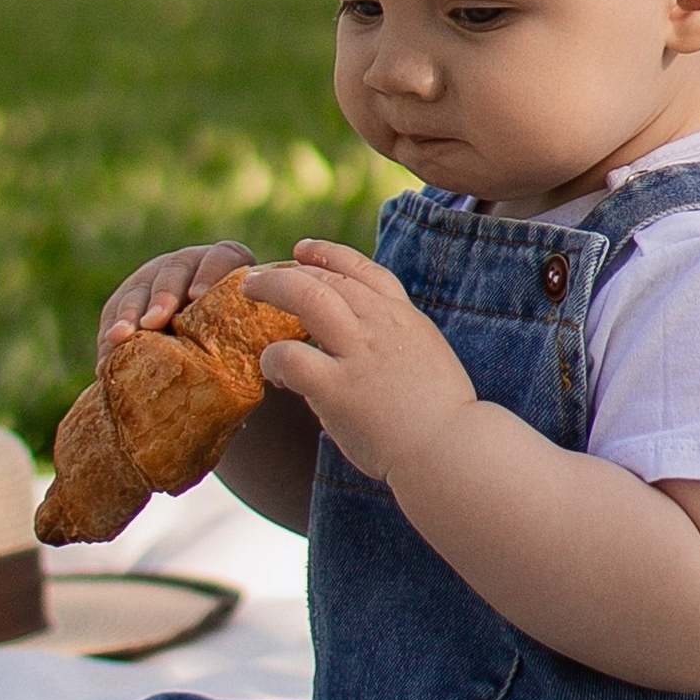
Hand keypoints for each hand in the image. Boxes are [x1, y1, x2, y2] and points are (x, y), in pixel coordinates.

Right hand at [96, 241, 256, 363]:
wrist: (210, 369)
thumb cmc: (246, 354)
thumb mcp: (258, 344)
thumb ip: (262, 341)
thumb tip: (276, 360)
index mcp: (232, 269)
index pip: (224, 257)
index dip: (211, 273)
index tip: (198, 296)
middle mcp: (193, 267)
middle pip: (177, 268)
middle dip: (164, 293)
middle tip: (157, 320)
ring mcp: (158, 280)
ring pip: (141, 286)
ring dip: (130, 312)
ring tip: (121, 337)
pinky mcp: (131, 300)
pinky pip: (115, 311)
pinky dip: (110, 332)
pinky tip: (106, 355)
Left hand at [245, 238, 474, 485]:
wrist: (452, 449)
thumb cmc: (442, 417)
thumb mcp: (427, 358)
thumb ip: (396, 342)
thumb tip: (363, 345)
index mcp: (404, 318)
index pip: (362, 269)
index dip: (328, 254)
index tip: (302, 250)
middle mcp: (381, 325)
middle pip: (327, 277)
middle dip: (286, 271)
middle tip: (256, 277)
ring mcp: (359, 353)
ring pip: (307, 297)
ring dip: (272, 289)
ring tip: (247, 296)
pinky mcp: (337, 387)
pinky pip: (290, 357)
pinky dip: (273, 358)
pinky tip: (274, 373)